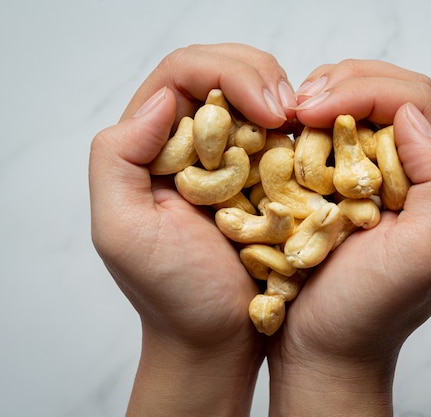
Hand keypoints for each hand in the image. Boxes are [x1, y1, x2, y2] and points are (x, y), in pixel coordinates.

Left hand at [89, 44, 295, 416]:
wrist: (216, 338)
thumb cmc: (172, 294)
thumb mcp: (122, 231)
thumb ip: (119, 157)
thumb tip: (165, 100)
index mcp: (151, 146)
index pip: (182, 73)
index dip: (225, 73)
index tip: (266, 112)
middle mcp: (189, 142)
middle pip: (220, 70)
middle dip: (258, 76)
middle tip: (287, 112)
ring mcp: (231, 156)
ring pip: (255, 92)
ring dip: (282, 95)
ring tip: (302, 119)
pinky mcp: (265, 175)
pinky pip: (283, 131)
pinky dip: (300, 124)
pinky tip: (311, 136)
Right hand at [266, 60, 430, 416]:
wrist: (323, 349)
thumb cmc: (366, 313)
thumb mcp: (422, 256)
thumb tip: (411, 117)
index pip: (414, 103)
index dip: (363, 91)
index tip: (310, 109)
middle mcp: (421, 174)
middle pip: (392, 93)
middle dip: (344, 84)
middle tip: (298, 104)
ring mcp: (383, 177)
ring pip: (363, 106)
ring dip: (326, 97)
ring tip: (292, 112)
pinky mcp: (348, 186)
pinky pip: (335, 133)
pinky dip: (312, 121)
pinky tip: (290, 129)